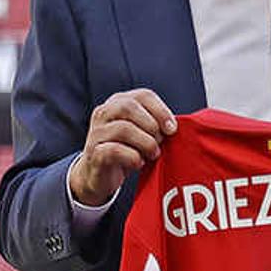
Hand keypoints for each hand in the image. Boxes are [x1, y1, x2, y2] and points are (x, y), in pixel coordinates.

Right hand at [70, 89, 177, 204]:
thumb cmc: (127, 151)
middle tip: (160, 141)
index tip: (172, 129)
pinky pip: (114, 150)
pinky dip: (132, 157)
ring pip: (123, 128)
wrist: (99, 175)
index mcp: (118, 102)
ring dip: (145, 142)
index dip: (161, 110)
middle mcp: (104, 113)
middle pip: (130, 107)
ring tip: (153, 154)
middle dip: (152, 125)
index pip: (143, 95)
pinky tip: (139, 163)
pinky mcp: (94, 153)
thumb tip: (176, 126)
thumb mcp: (141, 132)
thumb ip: (156, 124)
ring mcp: (96, 132)